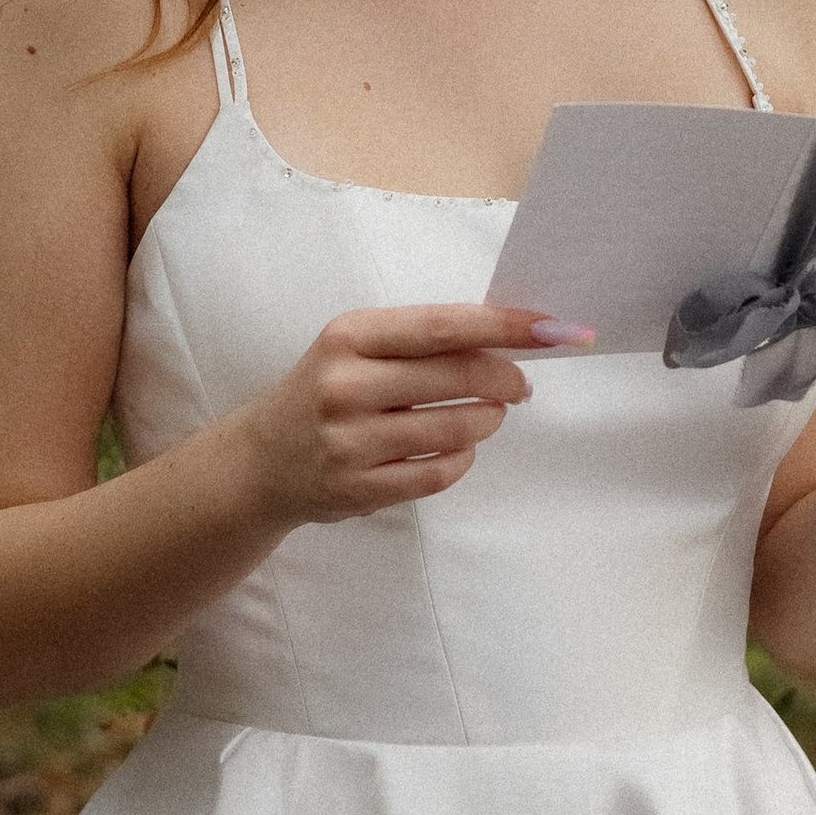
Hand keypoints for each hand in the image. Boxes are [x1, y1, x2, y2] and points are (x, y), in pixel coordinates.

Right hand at [238, 303, 590, 524]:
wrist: (261, 461)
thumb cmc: (324, 391)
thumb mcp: (355, 348)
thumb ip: (419, 340)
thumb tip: (508, 336)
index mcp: (348, 336)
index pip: (444, 326)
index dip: (507, 325)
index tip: (555, 328)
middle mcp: (344, 385)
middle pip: (457, 375)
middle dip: (507, 378)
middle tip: (523, 384)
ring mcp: (349, 442)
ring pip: (454, 429)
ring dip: (488, 421)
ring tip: (489, 414)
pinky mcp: (357, 489)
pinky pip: (438, 474)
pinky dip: (463, 459)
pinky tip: (460, 448)